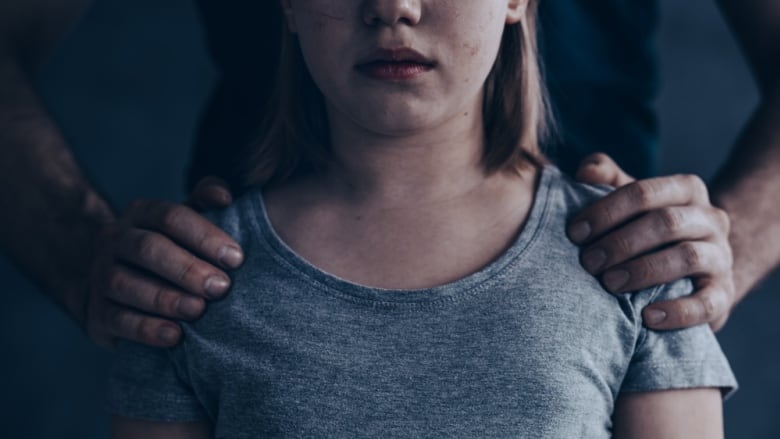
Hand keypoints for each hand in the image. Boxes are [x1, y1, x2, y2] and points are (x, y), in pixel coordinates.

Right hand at [86, 177, 242, 347]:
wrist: (122, 288)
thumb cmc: (172, 249)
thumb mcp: (188, 222)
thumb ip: (206, 202)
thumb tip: (223, 196)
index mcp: (141, 213)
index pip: (171, 216)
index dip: (205, 236)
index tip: (236, 258)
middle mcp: (114, 239)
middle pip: (148, 248)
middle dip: (187, 268)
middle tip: (221, 288)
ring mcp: (100, 276)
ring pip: (126, 284)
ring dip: (165, 299)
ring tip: (198, 310)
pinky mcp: (97, 313)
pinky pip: (117, 320)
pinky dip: (146, 329)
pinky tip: (175, 337)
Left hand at [568, 153, 734, 330]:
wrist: (695, 269)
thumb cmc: (648, 229)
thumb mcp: (630, 201)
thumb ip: (607, 180)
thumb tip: (585, 171)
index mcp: (685, 190)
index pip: (644, 192)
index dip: (607, 211)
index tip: (574, 232)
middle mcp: (710, 218)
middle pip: (666, 223)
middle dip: (620, 243)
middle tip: (587, 262)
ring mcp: (721, 256)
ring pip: (687, 257)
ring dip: (643, 271)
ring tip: (609, 284)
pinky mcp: (724, 294)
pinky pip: (707, 303)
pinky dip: (678, 311)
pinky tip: (647, 318)